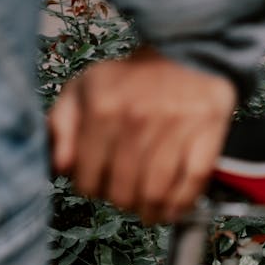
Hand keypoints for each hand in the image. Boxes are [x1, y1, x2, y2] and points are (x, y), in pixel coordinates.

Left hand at [48, 46, 237, 223]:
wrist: (183, 52)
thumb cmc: (132, 78)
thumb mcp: (84, 89)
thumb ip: (62, 127)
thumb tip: (59, 166)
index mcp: (102, 109)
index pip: (88, 178)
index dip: (90, 189)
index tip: (98, 185)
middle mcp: (137, 120)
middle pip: (122, 192)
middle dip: (120, 202)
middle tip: (125, 197)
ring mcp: (174, 129)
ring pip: (155, 195)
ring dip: (149, 212)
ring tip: (147, 210)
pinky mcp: (206, 135)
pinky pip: (191, 185)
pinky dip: (180, 205)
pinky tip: (171, 208)